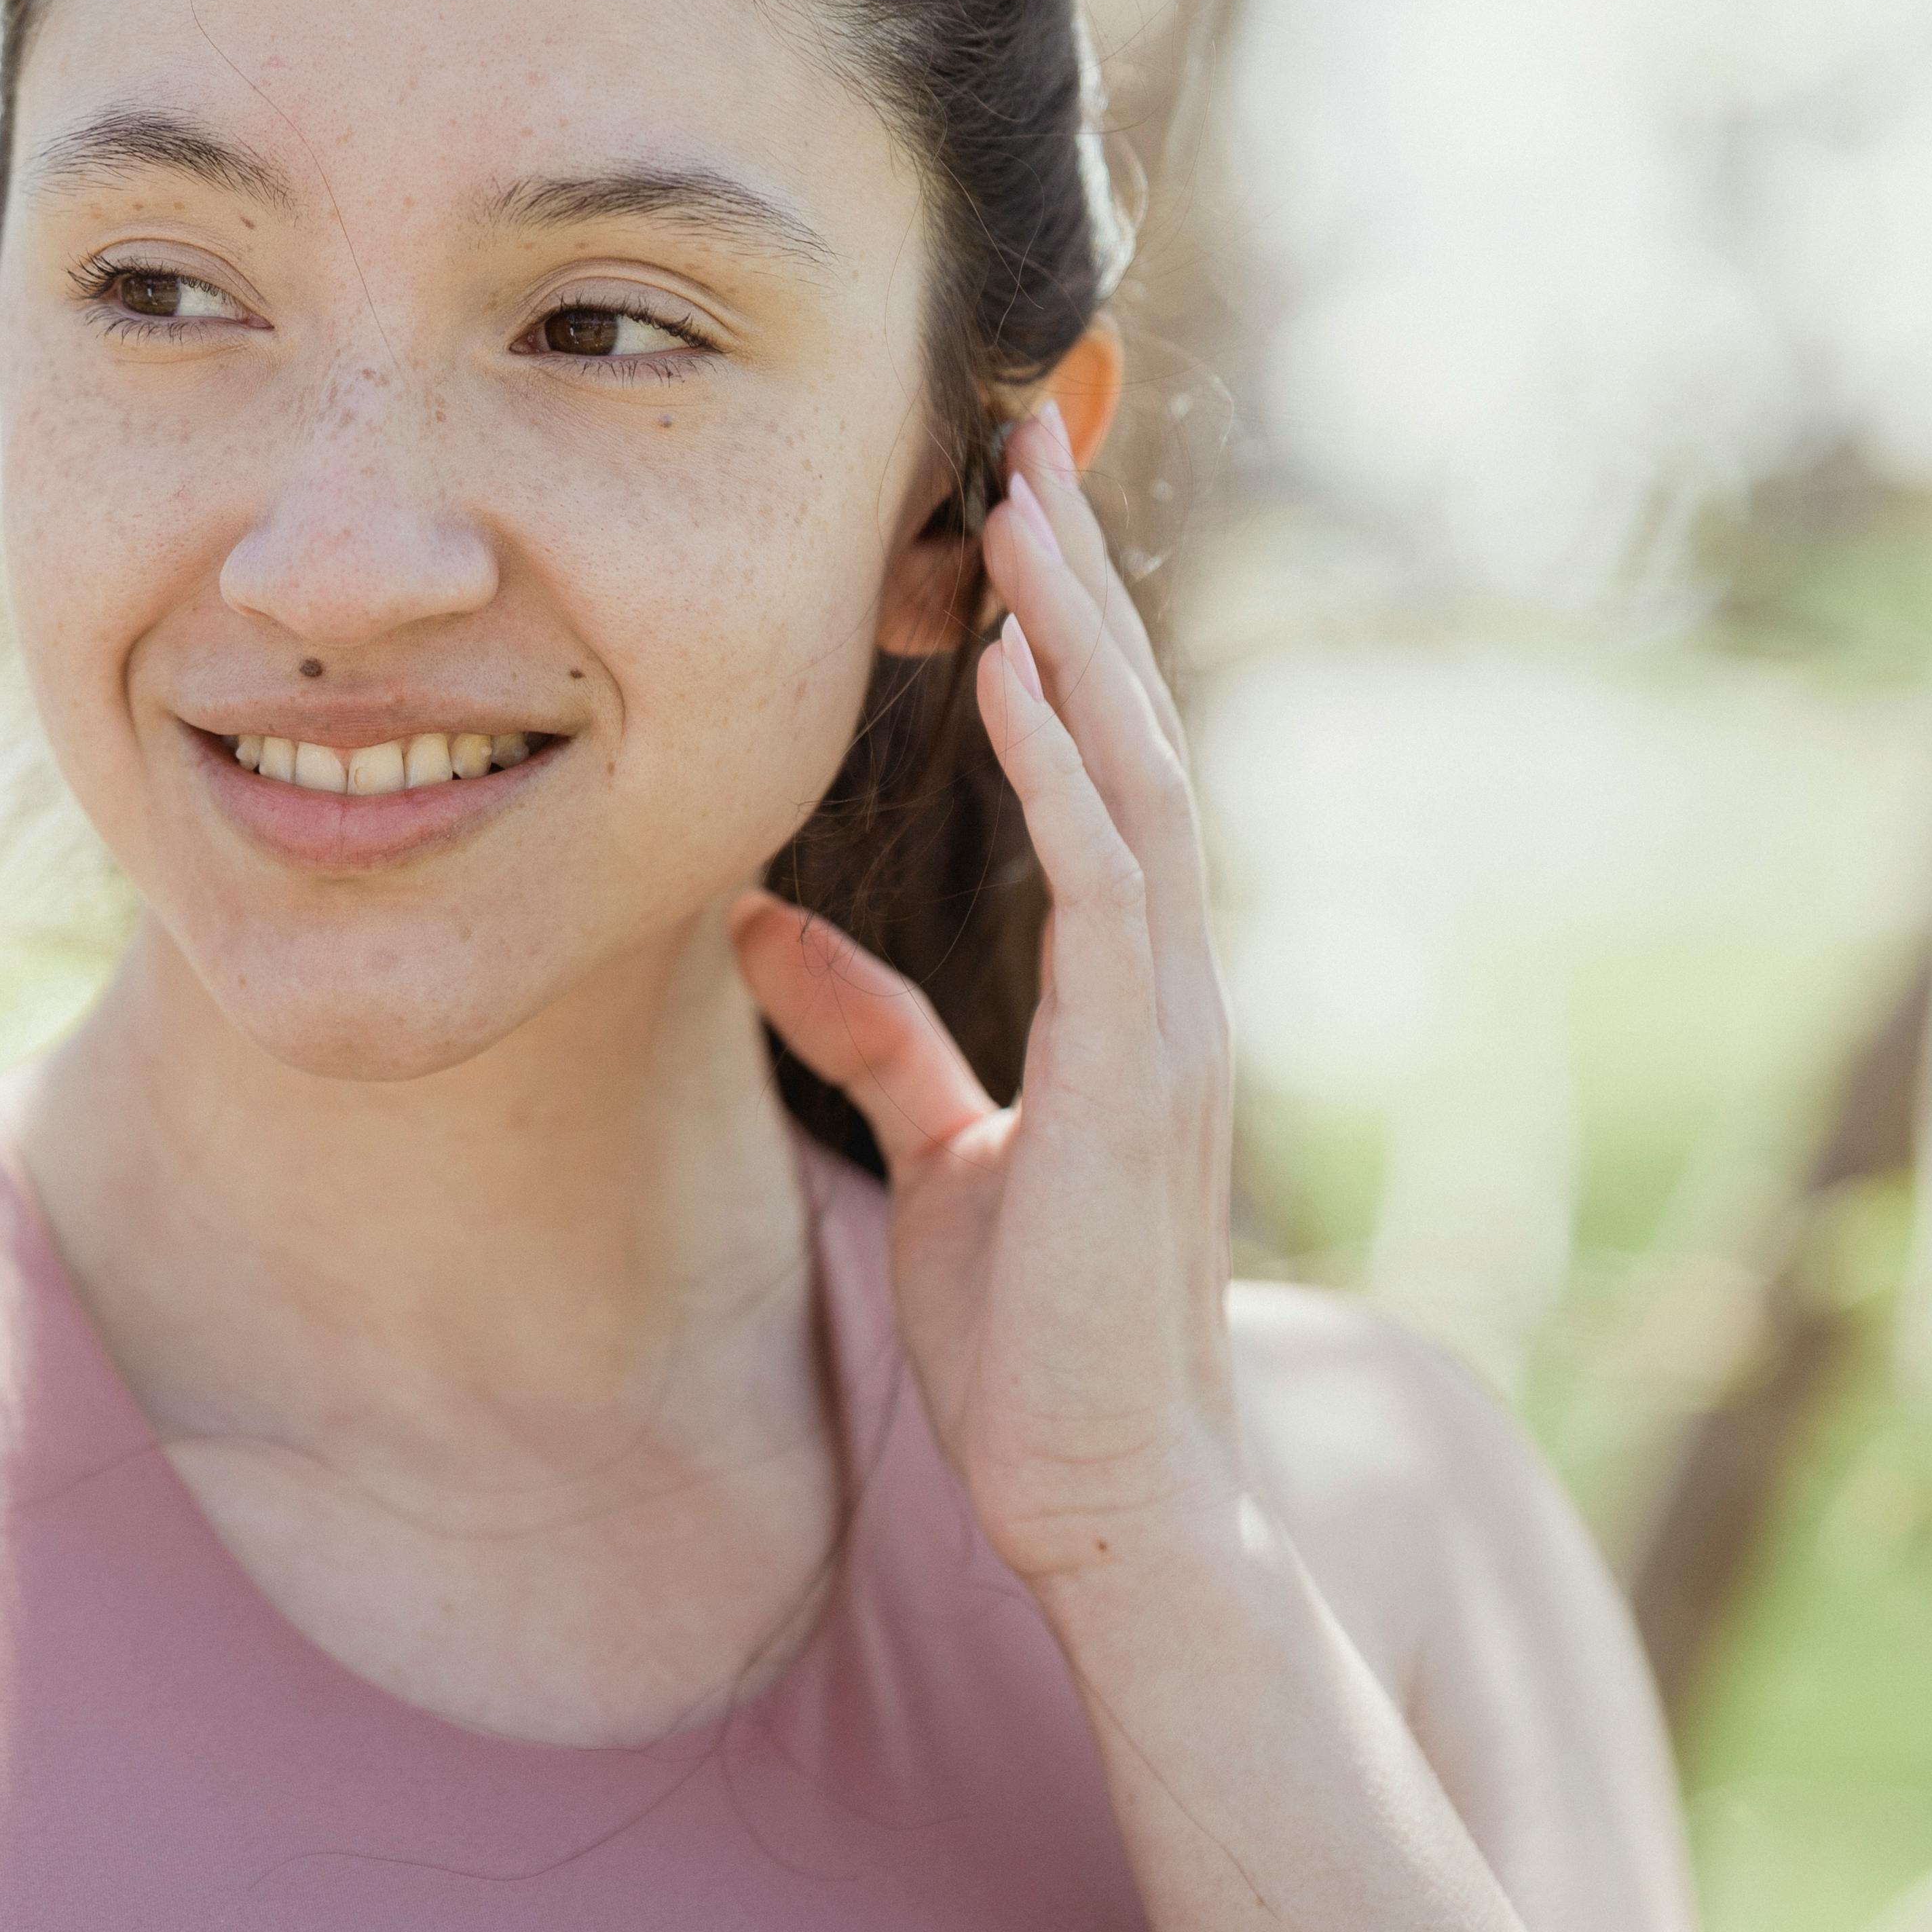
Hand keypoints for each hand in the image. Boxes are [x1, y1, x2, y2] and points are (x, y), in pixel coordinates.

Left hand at [730, 400, 1244, 1588]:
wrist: (1100, 1487)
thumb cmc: (1030, 1329)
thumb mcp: (932, 1145)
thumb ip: (869, 1025)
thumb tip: (762, 923)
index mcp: (1126, 985)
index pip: (1096, 767)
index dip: (1055, 641)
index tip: (999, 522)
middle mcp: (1166, 977)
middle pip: (1126, 731)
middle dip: (1077, 588)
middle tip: (1022, 444)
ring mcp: (1169, 1018)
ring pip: (1135, 774)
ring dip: (1080, 635)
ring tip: (1019, 508)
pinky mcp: (1140, 1073)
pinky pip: (1113, 881)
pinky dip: (1067, 764)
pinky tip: (1021, 671)